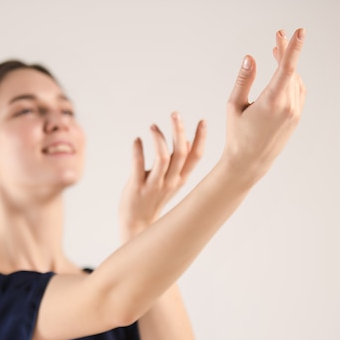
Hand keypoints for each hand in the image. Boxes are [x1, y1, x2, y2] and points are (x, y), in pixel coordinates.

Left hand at [119, 113, 205, 240]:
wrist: (137, 225)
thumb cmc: (154, 200)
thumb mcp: (172, 182)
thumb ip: (179, 163)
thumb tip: (187, 140)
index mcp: (181, 179)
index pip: (196, 157)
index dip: (201, 138)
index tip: (202, 121)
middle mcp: (171, 182)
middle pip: (181, 153)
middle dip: (179, 130)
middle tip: (175, 114)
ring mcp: (154, 185)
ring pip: (162, 157)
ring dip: (159, 138)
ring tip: (153, 126)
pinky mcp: (137, 187)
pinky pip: (138, 166)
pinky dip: (138, 150)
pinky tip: (137, 140)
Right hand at [223, 28, 306, 182]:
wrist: (249, 162)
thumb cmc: (237, 135)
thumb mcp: (234, 106)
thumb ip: (243, 80)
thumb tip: (250, 58)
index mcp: (271, 102)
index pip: (286, 68)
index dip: (293, 48)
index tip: (299, 32)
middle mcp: (287, 107)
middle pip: (290, 70)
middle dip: (284, 52)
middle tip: (279, 34)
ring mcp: (295, 113)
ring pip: (295, 80)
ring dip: (287, 66)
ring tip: (275, 52)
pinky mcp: (296, 118)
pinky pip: (298, 92)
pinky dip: (291, 79)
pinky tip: (283, 74)